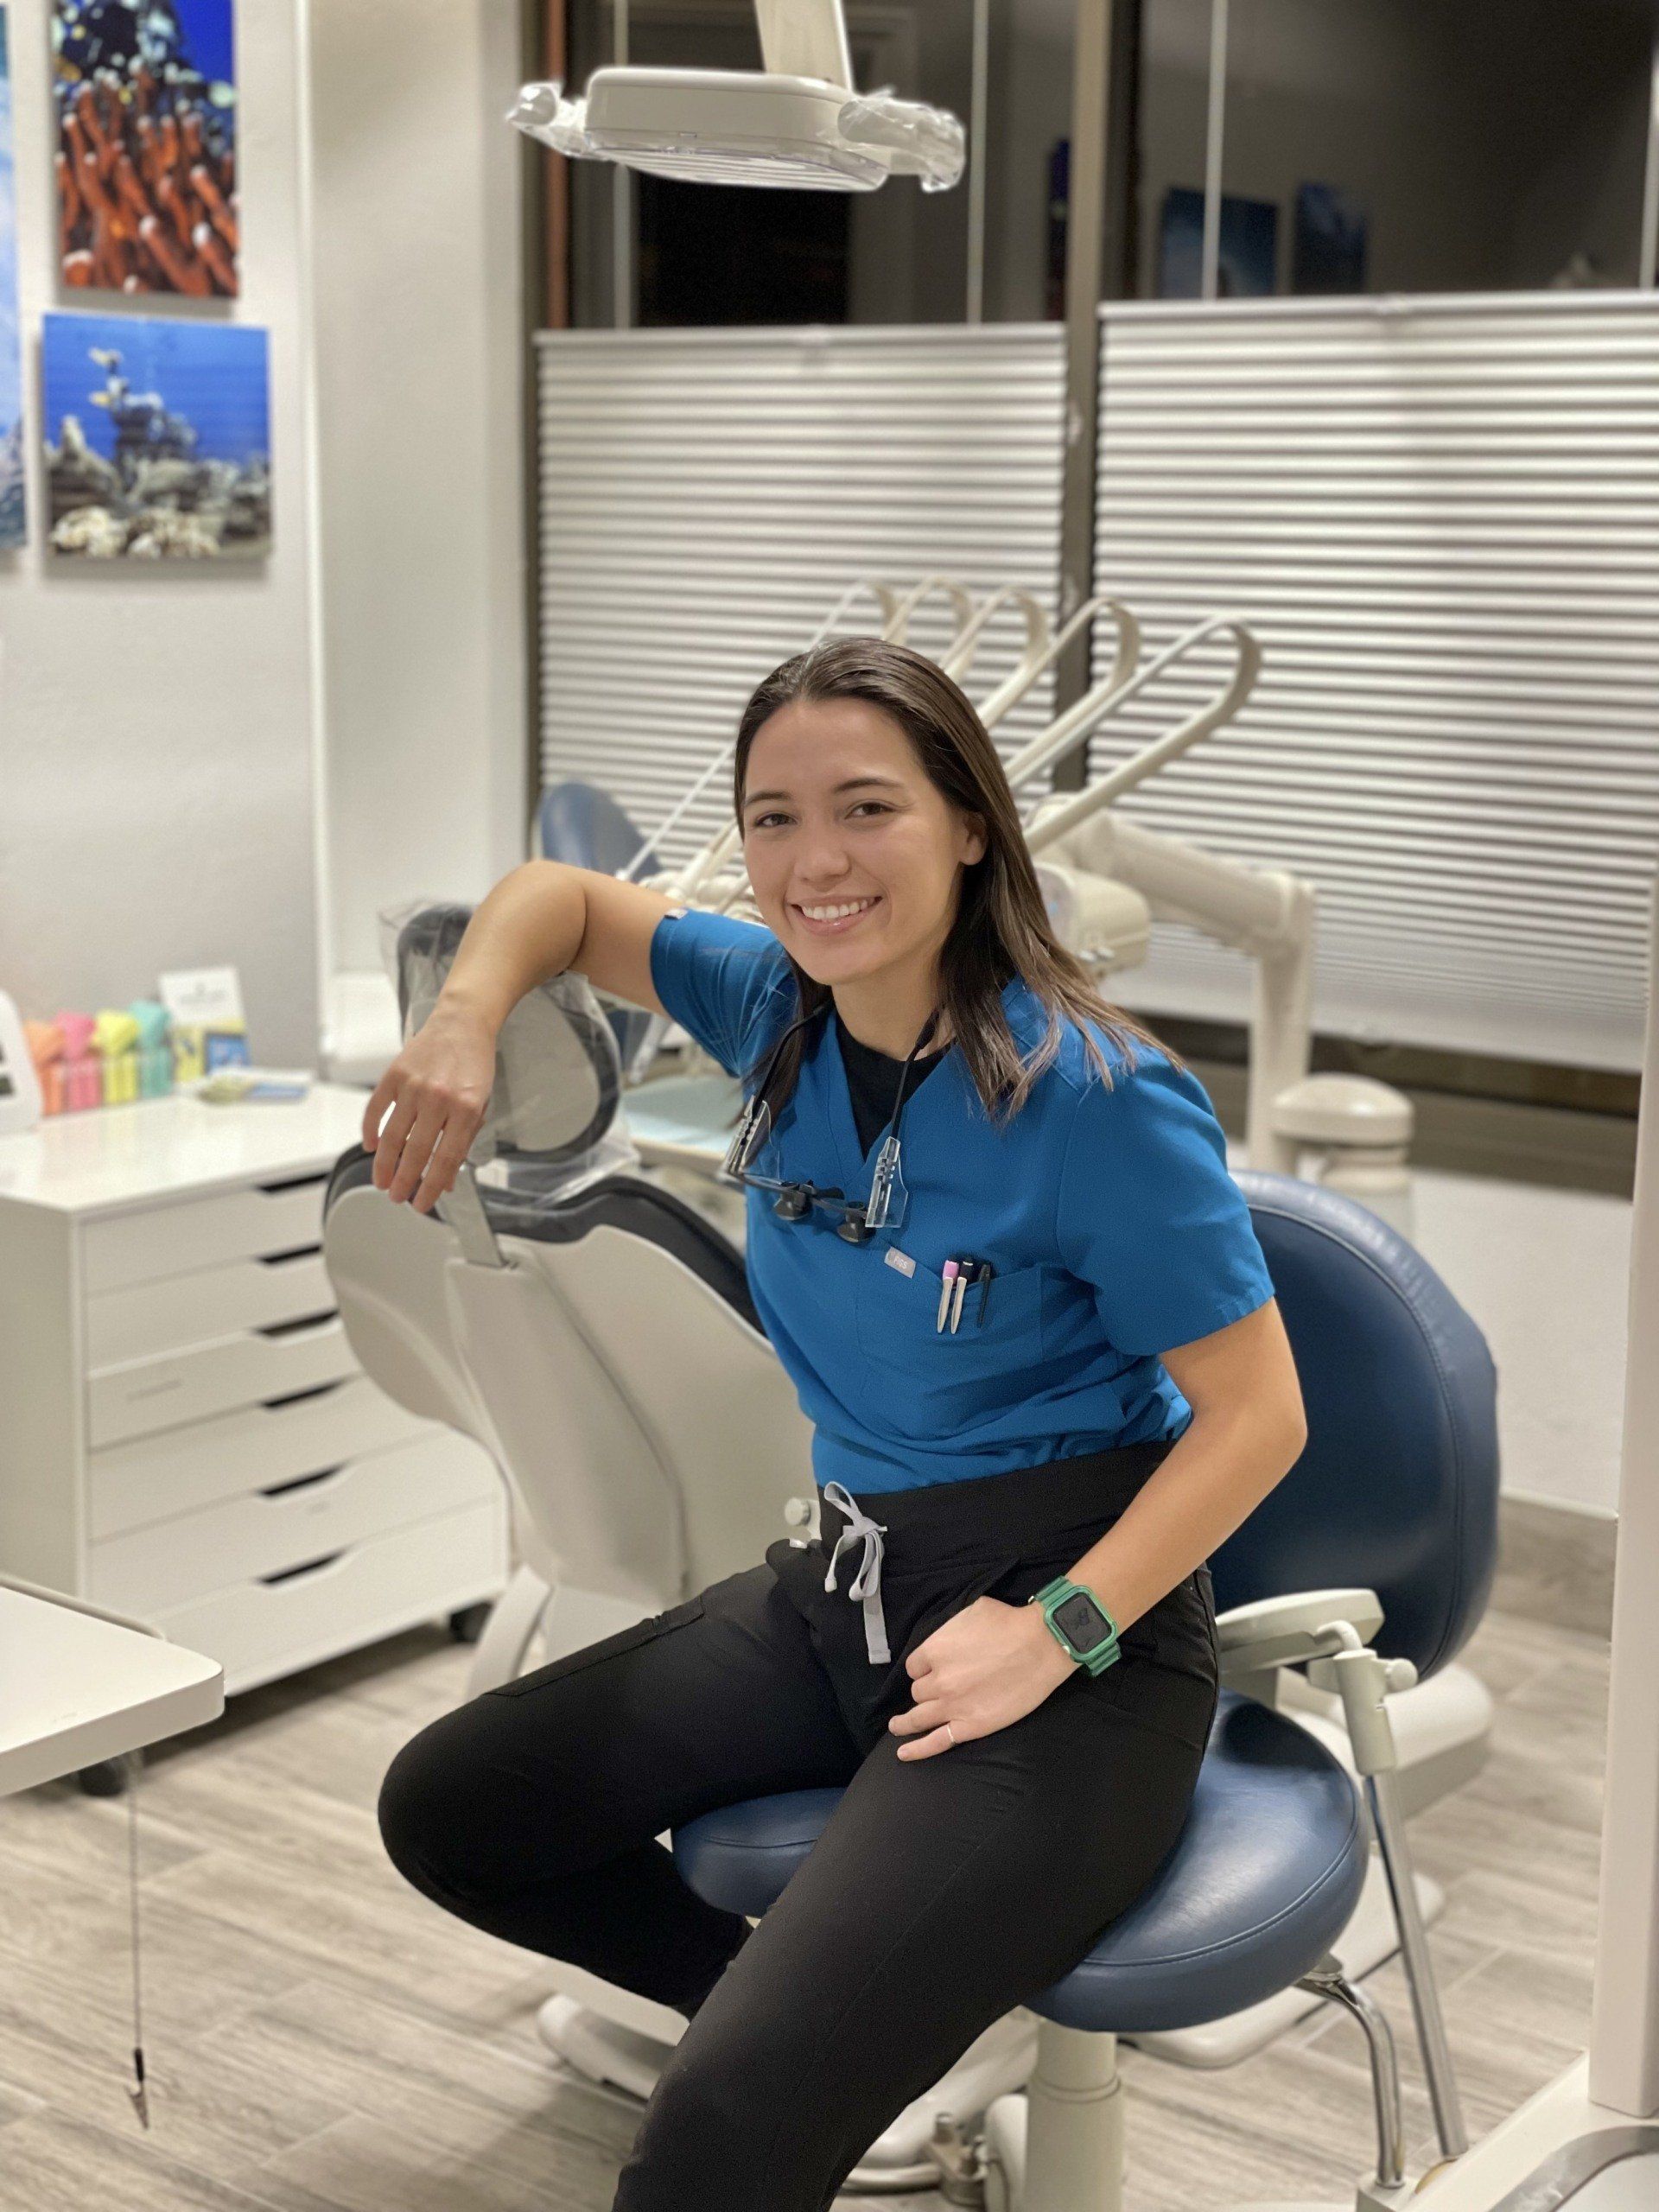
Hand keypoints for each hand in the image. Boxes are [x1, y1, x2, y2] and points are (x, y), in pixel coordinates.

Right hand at [361, 1002, 496, 1212]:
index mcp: (465, 1108)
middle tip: (397, 1197)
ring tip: (382, 1182)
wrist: (462, 1023)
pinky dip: (370, 1131)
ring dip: (384, 1164)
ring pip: (393, 1136)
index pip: (446, 1159)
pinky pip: (376, 1110)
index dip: (432, 1187)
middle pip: (416, 1152)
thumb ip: (464, 1142)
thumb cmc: (474, 1064)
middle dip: (405, 1181)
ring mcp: (413, 1086)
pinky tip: (371, 1147)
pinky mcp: (394, 1075)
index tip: (423, 1203)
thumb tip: (446, 1180)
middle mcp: (438, 1098)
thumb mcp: (481, 1105)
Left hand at [888, 1596, 1077, 1760]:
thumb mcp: (968, 1612)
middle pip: (918, 1691)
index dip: (923, 1667)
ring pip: (918, 1717)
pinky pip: (936, 1741)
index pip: (914, 1666)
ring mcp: (952, 1706)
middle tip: (936, 1688)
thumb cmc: (1008, 1624)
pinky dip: (918, 1750)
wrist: (1040, 1646)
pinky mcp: (970, 1726)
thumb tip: (944, 1639)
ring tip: (897, 1726)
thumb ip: (947, 1630)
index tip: (931, 1668)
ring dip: (904, 1723)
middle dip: (925, 1689)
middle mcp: (937, 1680)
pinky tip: (903, 1753)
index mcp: (934, 1651)